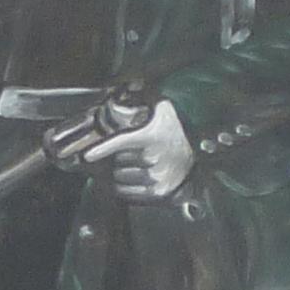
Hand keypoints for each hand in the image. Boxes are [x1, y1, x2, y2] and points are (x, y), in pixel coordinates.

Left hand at [60, 102, 197, 202]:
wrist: (202, 149)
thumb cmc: (179, 129)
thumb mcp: (163, 111)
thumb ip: (144, 102)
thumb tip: (123, 96)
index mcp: (150, 137)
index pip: (120, 143)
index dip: (102, 150)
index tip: (87, 156)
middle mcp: (152, 158)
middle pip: (117, 163)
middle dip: (118, 159)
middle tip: (127, 154)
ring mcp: (155, 177)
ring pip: (121, 179)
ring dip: (120, 174)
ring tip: (132, 166)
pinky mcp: (159, 192)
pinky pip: (130, 193)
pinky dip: (125, 188)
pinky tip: (131, 180)